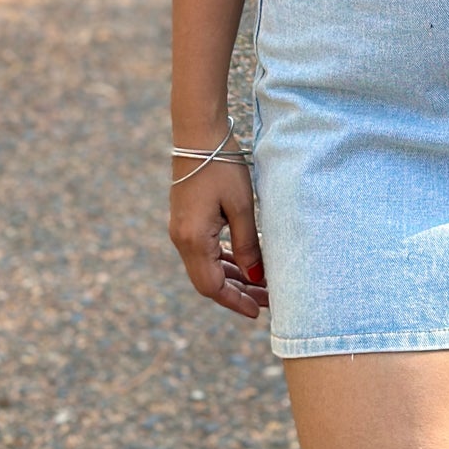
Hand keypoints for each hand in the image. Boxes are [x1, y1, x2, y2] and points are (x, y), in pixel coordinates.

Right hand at [168, 158, 268, 319]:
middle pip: (208, 281)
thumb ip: (247, 243)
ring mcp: (181, 230)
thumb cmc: (222, 167)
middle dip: (238, 292)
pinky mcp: (186, 220)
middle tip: (267, 299)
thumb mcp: (241, 206)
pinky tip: (244, 260)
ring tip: (260, 283)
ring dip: (232, 277)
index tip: (257, 312)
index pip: (212, 287)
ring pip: (206, 267)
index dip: (235, 301)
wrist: (198, 136)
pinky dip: (224, 260)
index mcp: (193, 240)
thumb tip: (255, 277)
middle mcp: (182, 239)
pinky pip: (204, 251)